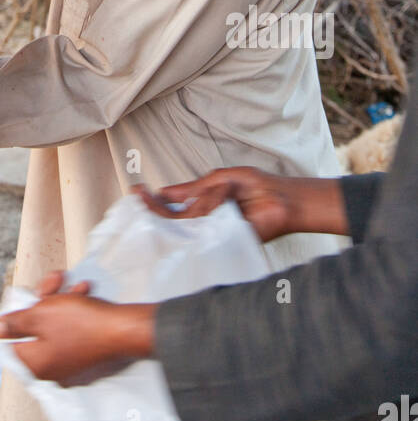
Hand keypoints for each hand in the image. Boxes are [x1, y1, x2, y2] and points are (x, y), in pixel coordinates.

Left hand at [0, 290, 154, 384]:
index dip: (12, 319)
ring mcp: (67, 361)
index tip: (20, 302)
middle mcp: (49, 367)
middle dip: (41, 301)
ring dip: (59, 300)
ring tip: (69, 283)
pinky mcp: (83, 351)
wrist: (121, 328)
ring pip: (53, 324)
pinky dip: (73, 309)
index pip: (10, 343)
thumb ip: (14, 324)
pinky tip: (82, 292)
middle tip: (51, 284)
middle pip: (33, 329)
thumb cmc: (79, 322)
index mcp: (33, 363)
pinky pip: (70, 329)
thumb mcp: (40, 315)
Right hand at [132, 170, 297, 242]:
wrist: (284, 199)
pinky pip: (206, 226)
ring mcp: (213, 232)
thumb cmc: (257, 186)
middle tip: (138, 195)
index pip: (172, 207)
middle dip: (155, 209)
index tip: (136, 192)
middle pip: (172, 220)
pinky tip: (224, 200)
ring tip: (227, 193)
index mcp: (203, 206)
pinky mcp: (224, 240)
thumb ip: (192, 189)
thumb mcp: (219, 180)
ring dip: (205, 202)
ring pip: (188, 221)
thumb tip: (165, 193)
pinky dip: (213, 207)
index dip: (155, 202)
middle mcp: (205, 221)